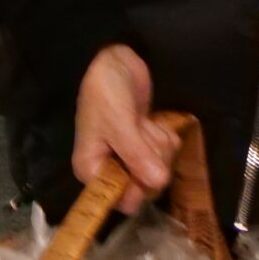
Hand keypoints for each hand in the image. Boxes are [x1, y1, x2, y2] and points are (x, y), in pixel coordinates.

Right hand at [74, 45, 179, 214]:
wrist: (114, 58)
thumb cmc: (105, 90)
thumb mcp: (118, 122)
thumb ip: (136, 154)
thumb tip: (158, 182)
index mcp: (92, 170)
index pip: (120, 201)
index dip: (138, 188)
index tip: (147, 166)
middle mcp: (110, 169)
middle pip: (145, 187)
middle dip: (152, 159)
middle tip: (143, 133)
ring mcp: (130, 157)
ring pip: (159, 169)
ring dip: (158, 145)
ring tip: (144, 123)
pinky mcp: (146, 144)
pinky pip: (166, 153)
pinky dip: (164, 136)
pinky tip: (152, 121)